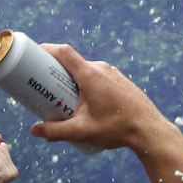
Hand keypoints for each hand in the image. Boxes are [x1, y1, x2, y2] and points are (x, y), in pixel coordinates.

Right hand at [33, 46, 178, 157]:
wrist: (149, 129)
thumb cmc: (116, 128)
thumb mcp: (82, 132)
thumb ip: (56, 131)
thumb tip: (34, 130)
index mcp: (90, 75)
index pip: (64, 52)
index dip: (47, 50)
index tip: (34, 56)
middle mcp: (101, 69)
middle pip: (72, 62)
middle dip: (55, 72)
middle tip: (42, 86)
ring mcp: (112, 73)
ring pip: (85, 71)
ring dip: (71, 80)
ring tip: (61, 98)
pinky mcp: (119, 81)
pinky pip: (97, 77)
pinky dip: (85, 84)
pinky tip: (83, 102)